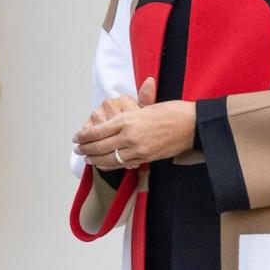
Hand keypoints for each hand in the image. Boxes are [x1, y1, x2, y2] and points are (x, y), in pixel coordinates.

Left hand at [72, 77, 196, 170]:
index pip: (97, 130)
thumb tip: (125, 104)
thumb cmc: (173, 111)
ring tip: (87, 159)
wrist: (192, 125)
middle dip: (85, 149)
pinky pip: (122, 164)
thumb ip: (133, 106)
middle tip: (77, 150)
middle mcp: (128, 135)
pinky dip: (110, 165)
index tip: (77, 138)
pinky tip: (104, 164)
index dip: (84, 136)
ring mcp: (136, 149)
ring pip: (109, 158)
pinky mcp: (145, 158)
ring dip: (95, 159)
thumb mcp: (148, 105)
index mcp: (127, 119)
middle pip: (99, 146)